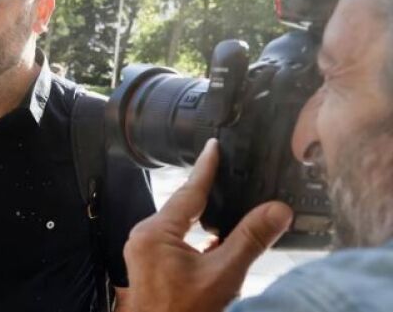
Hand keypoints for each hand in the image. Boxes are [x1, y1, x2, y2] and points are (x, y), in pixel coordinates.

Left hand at [123, 139, 293, 311]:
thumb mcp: (223, 275)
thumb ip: (250, 239)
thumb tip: (278, 210)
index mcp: (155, 233)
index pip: (188, 192)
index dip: (206, 168)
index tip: (214, 145)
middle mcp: (144, 238)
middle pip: (183, 206)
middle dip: (207, 192)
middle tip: (225, 168)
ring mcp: (144, 254)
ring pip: (180, 225)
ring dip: (203, 218)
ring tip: (226, 201)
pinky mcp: (150, 267)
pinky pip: (175, 241)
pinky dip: (197, 238)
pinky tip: (215, 242)